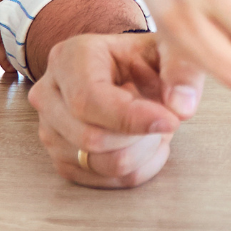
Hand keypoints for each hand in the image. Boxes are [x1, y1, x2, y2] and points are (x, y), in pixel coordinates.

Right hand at [28, 33, 204, 188]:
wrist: (127, 73)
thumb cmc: (143, 60)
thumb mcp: (169, 49)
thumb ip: (181, 68)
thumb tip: (182, 107)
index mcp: (70, 57)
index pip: (90, 99)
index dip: (132, 117)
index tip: (171, 121)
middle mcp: (49, 94)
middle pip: (93, 138)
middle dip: (141, 136)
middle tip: (165, 118)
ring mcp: (49, 130)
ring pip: (100, 165)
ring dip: (142, 153)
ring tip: (153, 127)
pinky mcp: (60, 159)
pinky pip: (103, 182)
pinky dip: (136, 169)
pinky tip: (145, 144)